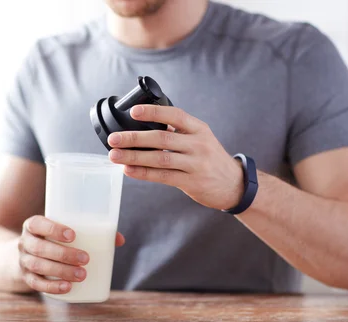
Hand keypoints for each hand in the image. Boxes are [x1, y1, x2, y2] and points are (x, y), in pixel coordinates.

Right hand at [18, 215, 124, 293]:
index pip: (37, 224)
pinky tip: (67, 288)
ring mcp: (23, 261)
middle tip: (85, 259)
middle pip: (39, 248)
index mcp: (33, 226)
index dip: (53, 229)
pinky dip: (52, 287)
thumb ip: (89, 232)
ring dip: (60, 271)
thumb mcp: (63, 232)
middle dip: (63, 254)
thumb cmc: (53, 240)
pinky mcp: (26, 277)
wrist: (25, 255)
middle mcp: (25, 242)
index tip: (73, 236)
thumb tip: (119, 239)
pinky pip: (36, 284)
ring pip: (38, 266)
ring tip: (82, 275)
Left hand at [107, 105, 244, 210]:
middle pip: (162, 138)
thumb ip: (177, 131)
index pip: (175, 115)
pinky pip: (163, 176)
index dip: (153, 112)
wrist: (234, 184)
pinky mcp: (191, 182)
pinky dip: (143, 173)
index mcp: (199, 128)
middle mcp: (198, 144)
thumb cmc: (210, 158)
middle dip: (134, 138)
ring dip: (134, 156)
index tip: (132, 112)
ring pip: (160, 158)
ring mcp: (196, 164)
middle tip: (114, 138)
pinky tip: (129, 169)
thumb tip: (143, 126)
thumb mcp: (201, 138)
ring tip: (115, 155)